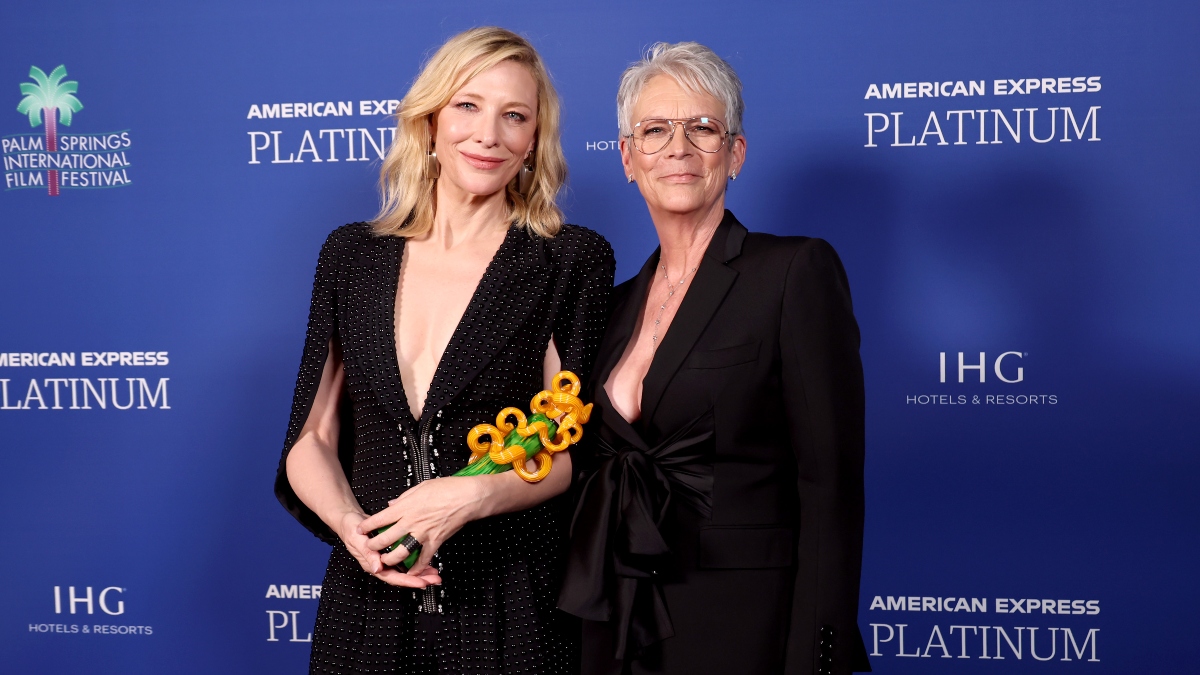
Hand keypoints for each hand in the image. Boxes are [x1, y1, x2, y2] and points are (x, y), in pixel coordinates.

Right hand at [335, 511, 440, 587]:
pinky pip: (406, 558)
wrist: (351, 519)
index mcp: (372, 564)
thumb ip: (367, 553)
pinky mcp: (392, 549)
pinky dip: (417, 559)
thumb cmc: (351, 529)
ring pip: (406, 569)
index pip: (392, 577)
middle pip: (402, 576)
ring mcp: (387, 557)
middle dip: (420, 579)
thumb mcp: (357, 539)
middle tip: (434, 579)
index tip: (421, 582)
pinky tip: (428, 560)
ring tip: (435, 573)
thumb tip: (377, 568)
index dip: (407, 581)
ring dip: (421, 571)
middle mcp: (381, 563)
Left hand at [359, 476, 483, 574]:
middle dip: (374, 545)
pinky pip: (424, 558)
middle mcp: (411, 521)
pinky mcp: (435, 541)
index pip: (380, 518)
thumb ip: (403, 498)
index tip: (361, 529)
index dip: (367, 526)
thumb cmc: (447, 488)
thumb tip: (392, 504)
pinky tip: (411, 571)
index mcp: (406, 507)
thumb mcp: (421, 487)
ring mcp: (423, 533)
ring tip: (385, 560)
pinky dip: (417, 567)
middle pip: (386, 538)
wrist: (468, 497)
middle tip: (369, 548)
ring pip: (401, 552)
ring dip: (391, 558)